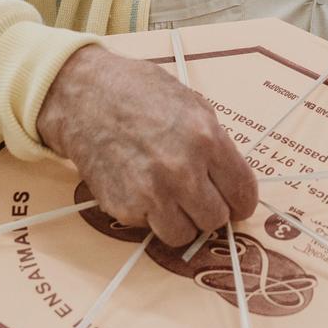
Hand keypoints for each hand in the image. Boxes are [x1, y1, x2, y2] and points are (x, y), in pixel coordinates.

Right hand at [37, 45, 257, 246]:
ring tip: (172, 198)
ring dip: (182, 221)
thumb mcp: (192, 104)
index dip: (242, 201)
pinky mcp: (123, 208)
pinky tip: (142, 188)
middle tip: (200, 198)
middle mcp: (182, 170)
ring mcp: (151, 193)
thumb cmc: (138, 93)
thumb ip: (216, 143)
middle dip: (212, 210)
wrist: (83, 97)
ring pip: (185, 234)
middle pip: (216, 219)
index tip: (236, 202)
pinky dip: (149, 215)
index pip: (243, 194)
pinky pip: (149, 228)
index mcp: (206, 139)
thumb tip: (231, 178)